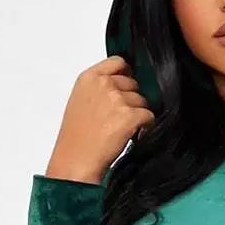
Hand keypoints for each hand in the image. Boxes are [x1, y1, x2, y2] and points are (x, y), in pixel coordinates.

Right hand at [44, 55, 155, 184]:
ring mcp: (117, 99)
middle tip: (121, 119)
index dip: (126, 75)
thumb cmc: (76, 138)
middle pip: (133, 83)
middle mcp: (103, 84)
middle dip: (132, 100)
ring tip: (124, 130)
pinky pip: (149, 116)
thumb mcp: (80, 102)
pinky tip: (133, 136)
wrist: (75, 162)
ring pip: (142, 100)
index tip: (126, 89)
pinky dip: (146, 127)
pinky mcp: (129, 116)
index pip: (118, 62)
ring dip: (138, 115)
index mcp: (89, 78)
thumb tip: (123, 85)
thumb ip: (99, 88)